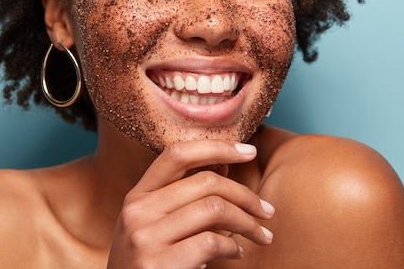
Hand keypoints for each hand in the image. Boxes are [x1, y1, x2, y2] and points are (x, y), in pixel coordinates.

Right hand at [106, 140, 274, 268]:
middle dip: (246, 195)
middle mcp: (137, 211)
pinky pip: (212, 241)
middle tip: (267, 211)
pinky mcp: (159, 264)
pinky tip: (237, 254)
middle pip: (205, 182)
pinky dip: (233, 247)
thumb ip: (182, 198)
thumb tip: (224, 164)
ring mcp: (145, 238)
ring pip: (214, 208)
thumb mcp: (154, 226)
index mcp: (137, 196)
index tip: (248, 151)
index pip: (177, 155)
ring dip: (248, 223)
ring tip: (262, 235)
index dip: (216, 147)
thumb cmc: (148, 265)